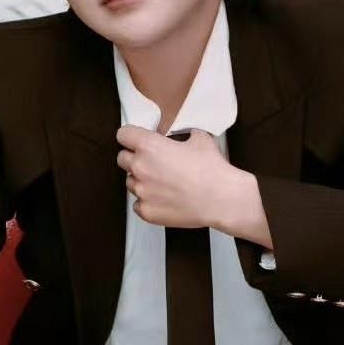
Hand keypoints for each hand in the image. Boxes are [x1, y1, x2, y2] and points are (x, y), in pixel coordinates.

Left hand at [115, 124, 242, 228]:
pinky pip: (138, 204)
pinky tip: (164, 198)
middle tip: (152, 162)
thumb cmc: (212, 170)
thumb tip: (183, 134)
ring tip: (163, 183)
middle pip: (122, 159)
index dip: (131, 136)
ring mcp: (141, 191)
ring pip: (131, 182)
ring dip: (142, 181)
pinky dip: (148, 201)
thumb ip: (184, 133)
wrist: (221, 199)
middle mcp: (140, 168)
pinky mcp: (146, 211)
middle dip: (134, 158)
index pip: (123, 135)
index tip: (136, 140)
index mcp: (149, 146)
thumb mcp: (200, 138)